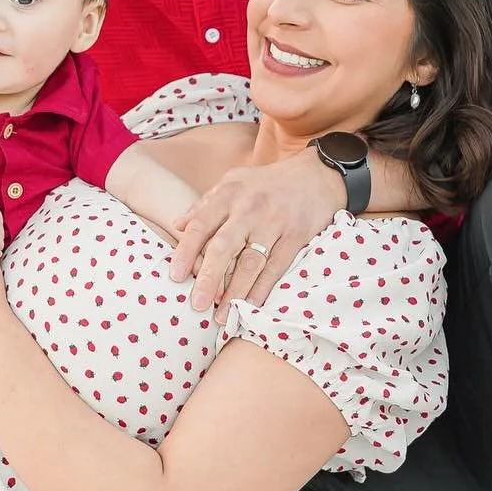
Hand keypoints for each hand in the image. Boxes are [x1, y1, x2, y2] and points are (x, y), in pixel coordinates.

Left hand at [168, 147, 344, 313]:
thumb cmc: (267, 183)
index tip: (175, 276)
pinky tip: (250, 305)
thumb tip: (176, 225)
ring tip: (222, 315)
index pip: (201, 224)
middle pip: (223, 247)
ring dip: (235, 291)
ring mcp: (274, 222)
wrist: (316, 175)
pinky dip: (262, 287)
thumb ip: (205, 204)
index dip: (186, 252)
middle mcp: (249, 208)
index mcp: (229, 194)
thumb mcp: (233, 182)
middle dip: (208, 278)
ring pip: (250, 262)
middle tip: (197, 304)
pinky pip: (276, 266)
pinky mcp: (296, 236)